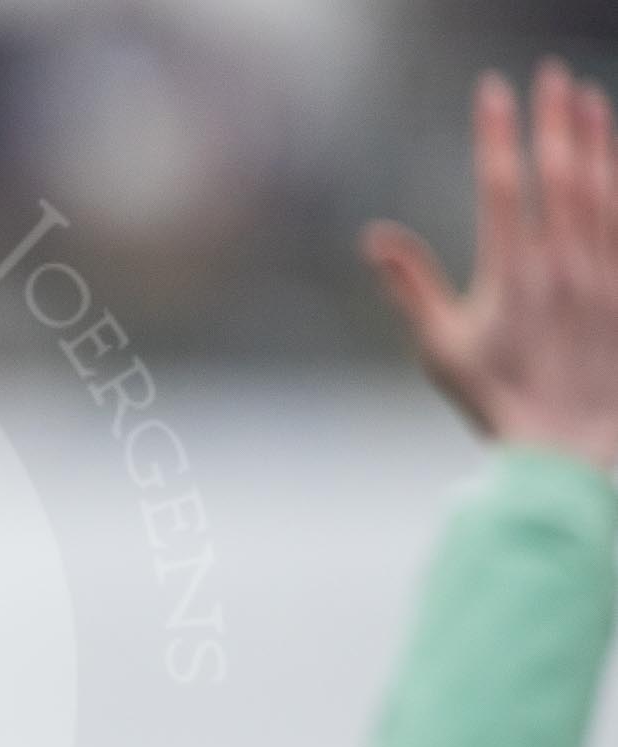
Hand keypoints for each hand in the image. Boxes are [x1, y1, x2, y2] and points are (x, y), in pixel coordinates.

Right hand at [363, 60, 617, 470]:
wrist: (567, 448)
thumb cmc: (497, 402)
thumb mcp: (441, 350)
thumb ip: (412, 288)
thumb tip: (374, 237)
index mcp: (510, 276)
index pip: (500, 184)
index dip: (495, 131)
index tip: (492, 89)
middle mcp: (561, 267)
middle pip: (559, 173)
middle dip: (554, 119)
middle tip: (551, 76)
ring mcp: (604, 277)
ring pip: (603, 190)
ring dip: (596, 139)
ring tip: (589, 99)